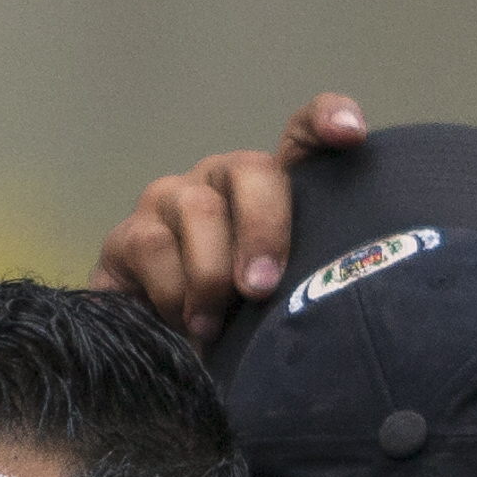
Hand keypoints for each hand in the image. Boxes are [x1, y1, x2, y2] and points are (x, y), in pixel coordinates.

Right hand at [89, 94, 369, 345]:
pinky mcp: (127, 234)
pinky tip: (184, 324)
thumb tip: (338, 287)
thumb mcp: (282, 304)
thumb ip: (308, 279)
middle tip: (261, 286)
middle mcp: (220, 180)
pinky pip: (152, 246)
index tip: (349, 132)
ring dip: (211, 274)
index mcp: (268, 190)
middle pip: (251, 170)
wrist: (159, 356)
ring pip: (197, 209)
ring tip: (214, 326)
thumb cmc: (237, 326)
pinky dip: (173, 292)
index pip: (302, 134)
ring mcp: (170, 200)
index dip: (325, 120)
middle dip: (263, 228)